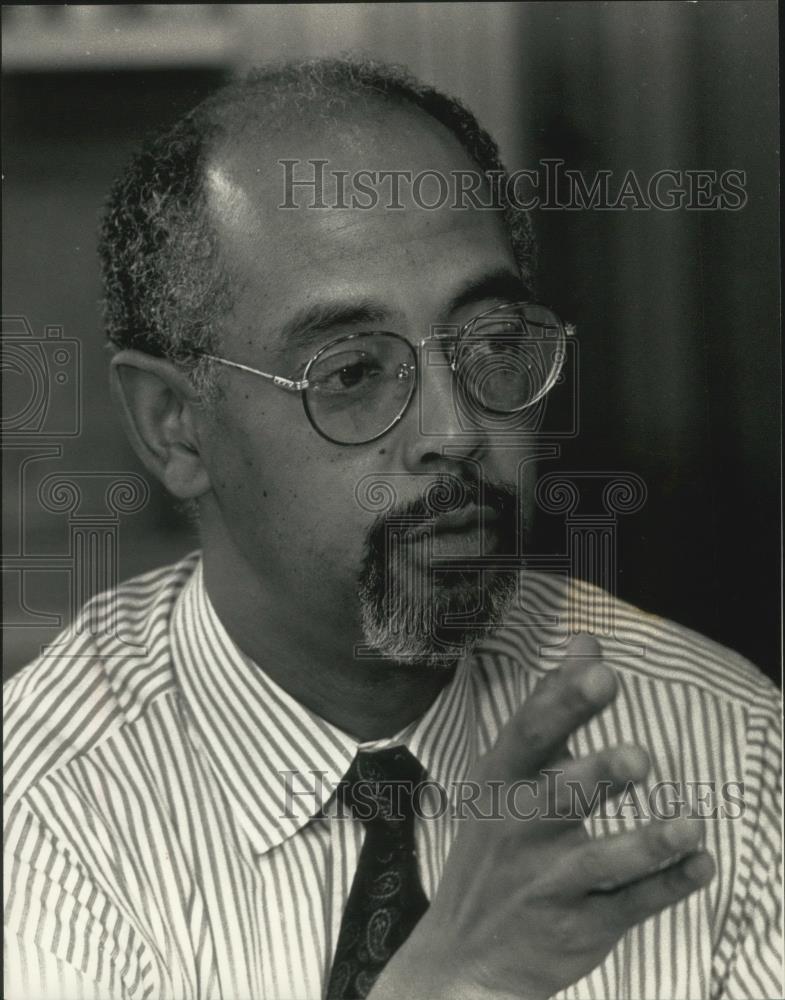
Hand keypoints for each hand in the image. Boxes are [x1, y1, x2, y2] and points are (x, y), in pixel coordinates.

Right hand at [371, 634, 714, 999]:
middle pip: (560, 796)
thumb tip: (587, 640)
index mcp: (501, 780)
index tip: (601, 672)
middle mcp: (519, 828)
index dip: (564, 702)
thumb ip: (552, 705)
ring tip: (689, 827)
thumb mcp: (508, 773)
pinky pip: (627, 908)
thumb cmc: (496, 842)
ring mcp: (547, 883)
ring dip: (647, 845)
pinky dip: (666, 888)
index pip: (530, 733)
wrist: (464, 953)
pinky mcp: (578, 928)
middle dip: (598, 776)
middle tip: (639, 759)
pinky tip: (701, 866)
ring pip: (601, 862)